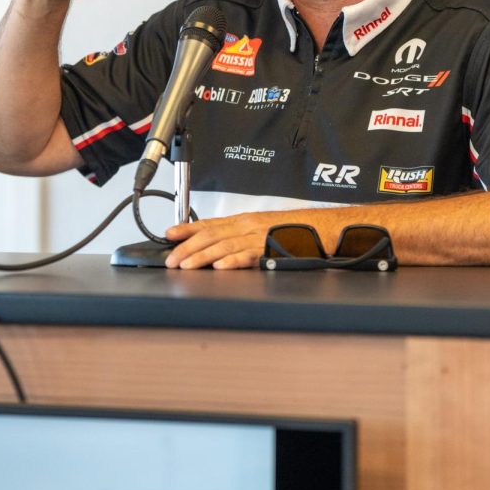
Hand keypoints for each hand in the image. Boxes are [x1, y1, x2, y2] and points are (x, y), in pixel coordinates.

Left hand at [163, 211, 293, 269]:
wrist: (321, 229)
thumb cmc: (293, 231)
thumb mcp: (260, 229)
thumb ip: (240, 237)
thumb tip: (217, 250)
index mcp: (244, 221)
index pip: (209, 223)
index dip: (187, 228)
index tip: (169, 234)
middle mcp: (248, 227)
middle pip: (211, 235)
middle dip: (188, 247)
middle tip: (171, 259)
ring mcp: (258, 238)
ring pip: (224, 245)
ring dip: (202, 256)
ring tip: (186, 265)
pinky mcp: (271, 250)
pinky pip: (249, 255)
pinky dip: (233, 261)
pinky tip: (220, 267)